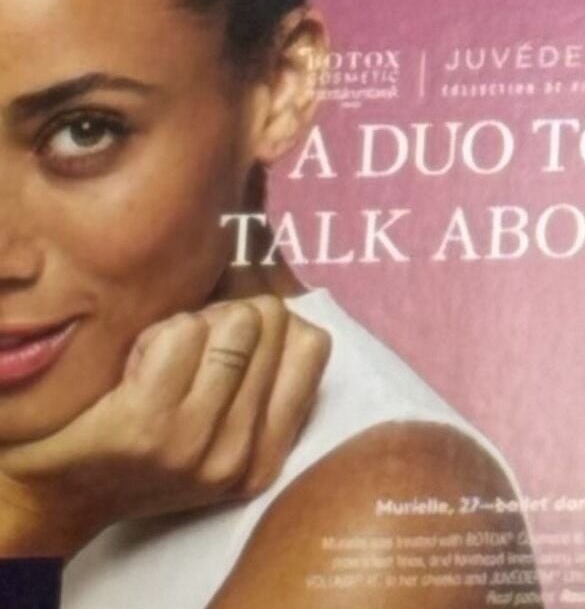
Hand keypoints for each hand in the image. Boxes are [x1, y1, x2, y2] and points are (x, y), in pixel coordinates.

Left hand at [0, 297, 329, 556]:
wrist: (53, 497)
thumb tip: (279, 306)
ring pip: (230, 324)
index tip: (233, 339)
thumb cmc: (136, 452)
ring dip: (190, 326)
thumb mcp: (216, 439)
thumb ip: (259, 387)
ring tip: (160, 362)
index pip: (312, 345)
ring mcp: (193, 443)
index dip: (272, 323)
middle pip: (269, 323)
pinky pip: (179, 335)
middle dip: (228, 318)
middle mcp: (237, 456)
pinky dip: (154, 335)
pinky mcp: (146, 425)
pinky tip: (134, 368)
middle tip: (188, 351)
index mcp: (263, 460)